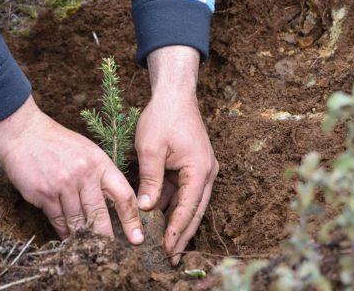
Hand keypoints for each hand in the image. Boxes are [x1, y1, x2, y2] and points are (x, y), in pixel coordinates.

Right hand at [0, 96, 143, 244]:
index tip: (137, 237)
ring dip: (83, 237)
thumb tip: (113, 201)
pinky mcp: (43, 194)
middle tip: (112, 252)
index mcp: (100, 163)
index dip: (132, 219)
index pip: (123, 195)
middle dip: (107, 237)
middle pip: (100, 214)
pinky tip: (69, 238)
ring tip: (89, 249)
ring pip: (77, 221)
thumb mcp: (88, 151)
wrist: (24, 133)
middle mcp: (84, 175)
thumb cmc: (59, 143)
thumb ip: (101, 174)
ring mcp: (63, 185)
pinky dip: (64, 231)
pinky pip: (58, 220)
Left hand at [136, 46, 218, 264]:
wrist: (174, 95)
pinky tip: (161, 220)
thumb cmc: (163, 117)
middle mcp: (206, 173)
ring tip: (166, 245)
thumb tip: (147, 208)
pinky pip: (183, 192)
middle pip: (195, 211)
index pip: (188, 208)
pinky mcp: (193, 167)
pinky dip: (173, 206)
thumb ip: (150, 180)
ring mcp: (201, 170)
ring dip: (177, 222)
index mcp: (200, 169)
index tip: (166, 249)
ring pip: (190, 204)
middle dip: (182, 234)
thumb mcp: (150, 149)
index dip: (176, 230)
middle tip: (172, 258)